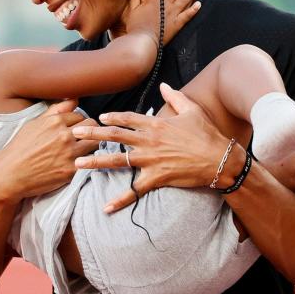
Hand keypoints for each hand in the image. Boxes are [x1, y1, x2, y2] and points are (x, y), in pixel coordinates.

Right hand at [0, 99, 99, 201]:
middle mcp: (64, 135)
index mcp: (55, 121)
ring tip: (83, 149)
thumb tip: (75, 99)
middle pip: (92, 126)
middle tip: (82, 138)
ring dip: (91, 145)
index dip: (78, 122)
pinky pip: (89, 161)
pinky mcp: (71, 170)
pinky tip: (80, 162)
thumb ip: (56, 110)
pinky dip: (86, 161)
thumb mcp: (34, 124)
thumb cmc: (19, 148)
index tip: (74, 130)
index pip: (80, 115)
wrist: (9, 175)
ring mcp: (69, 153)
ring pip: (95, 143)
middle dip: (89, 131)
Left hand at [71, 83, 230, 211]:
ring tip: (77, 165)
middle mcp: (148, 140)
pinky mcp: (156, 178)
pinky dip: (120, 200)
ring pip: (117, 160)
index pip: (127, 118)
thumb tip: (164, 86)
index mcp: (155, 124)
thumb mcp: (192, 110)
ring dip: (95, 163)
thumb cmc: (207, 134)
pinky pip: (134, 191)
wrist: (220, 159)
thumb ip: (175, 97)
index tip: (99, 118)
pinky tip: (105, 207)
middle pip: (114, 136)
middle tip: (73, 134)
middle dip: (91, 134)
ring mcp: (150, 160)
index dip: (112, 117)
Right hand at [121, 0, 200, 41]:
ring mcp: (172, 14)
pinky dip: (194, 9)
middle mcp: (164, 5)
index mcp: (153, 1)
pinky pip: (187, 15)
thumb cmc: (136, 27)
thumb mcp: (133, 11)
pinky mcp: (177, 24)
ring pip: (183, 0)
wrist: (144, 40)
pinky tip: (199, 4)